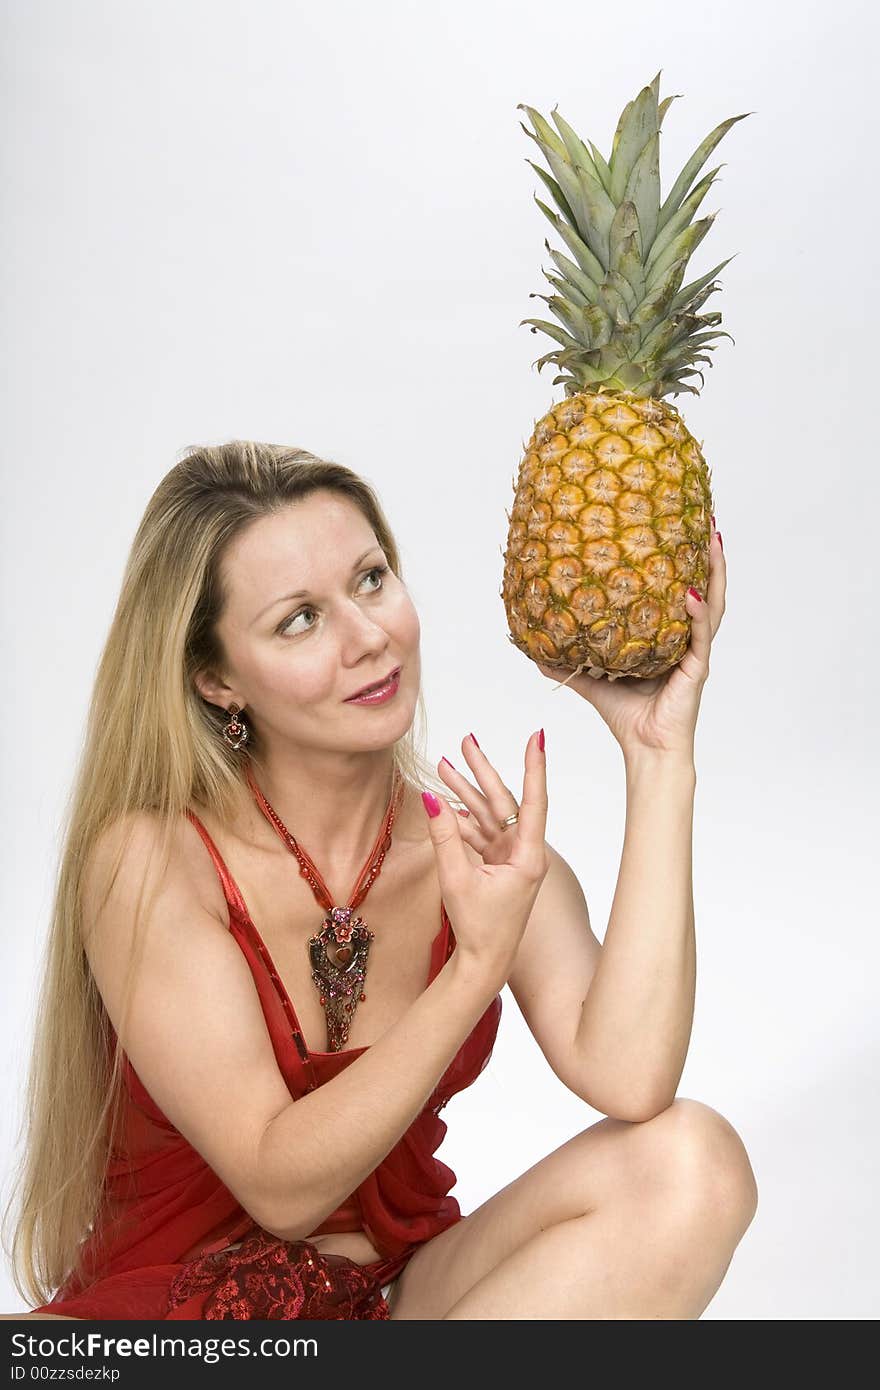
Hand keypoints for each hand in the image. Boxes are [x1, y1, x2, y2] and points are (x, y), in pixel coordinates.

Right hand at [421, 731, 549, 982]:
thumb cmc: (479, 928)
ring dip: (467, 791)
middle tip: (467, 739)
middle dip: (483, 770)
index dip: (534, 767)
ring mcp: (510, 856)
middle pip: (504, 801)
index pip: (534, 801)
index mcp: (528, 856)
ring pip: (489, 814)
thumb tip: (430, 798)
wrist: (485, 961)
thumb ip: (444, 837)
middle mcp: (523, 851)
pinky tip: (444, 798)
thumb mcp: (456, 880)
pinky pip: (480, 831)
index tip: (537, 737)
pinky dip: (462, 817)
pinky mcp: (497, 863)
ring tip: (445, 763)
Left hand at [534, 523, 725, 760]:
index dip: (683, 562)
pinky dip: (698, 612)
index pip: (680, 591)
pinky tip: (691, 592)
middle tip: (704, 518)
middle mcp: (687, 640)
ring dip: (715, 571)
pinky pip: (700, 634)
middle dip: (708, 554)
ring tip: (713, 538)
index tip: (678, 527)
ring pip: (713, 603)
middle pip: (705, 588)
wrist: (645, 751)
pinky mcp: (696, 669)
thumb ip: (568, 663)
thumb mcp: (592, 682)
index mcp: (669, 637)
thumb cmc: (627, 719)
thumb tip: (533, 648)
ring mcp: (695, 652)